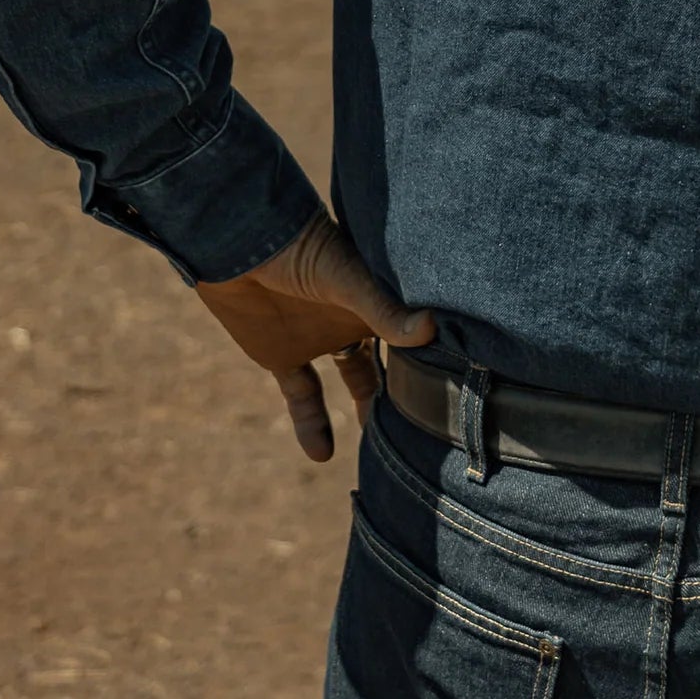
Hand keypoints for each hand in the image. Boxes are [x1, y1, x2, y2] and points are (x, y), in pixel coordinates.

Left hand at [196, 211, 434, 462]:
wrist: (234, 241)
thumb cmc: (298, 247)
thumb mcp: (345, 278)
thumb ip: (382, 308)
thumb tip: (431, 329)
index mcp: (377, 297)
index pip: (414, 334)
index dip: (437, 360)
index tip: (465, 394)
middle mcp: (354, 320)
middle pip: (391, 359)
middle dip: (410, 389)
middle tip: (436, 431)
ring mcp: (319, 339)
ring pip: (354, 379)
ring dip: (367, 409)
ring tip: (388, 448)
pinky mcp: (283, 356)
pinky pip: (302, 397)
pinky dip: (311, 425)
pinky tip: (322, 456)